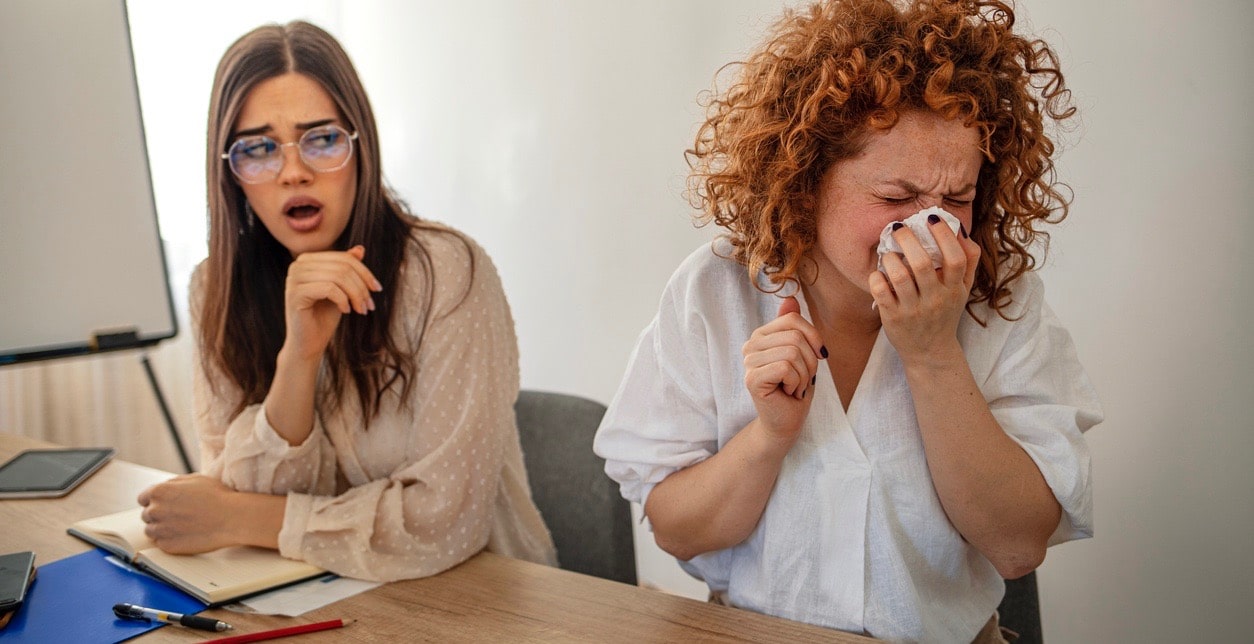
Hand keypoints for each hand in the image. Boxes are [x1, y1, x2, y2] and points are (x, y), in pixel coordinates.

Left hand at [137, 475, 237, 553]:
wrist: (232, 518)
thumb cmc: (217, 497)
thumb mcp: (195, 479)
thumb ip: (173, 483)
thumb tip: (165, 488)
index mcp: (159, 492)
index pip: (143, 498)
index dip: (155, 500)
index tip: (165, 504)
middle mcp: (155, 510)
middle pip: (147, 515)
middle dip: (159, 514)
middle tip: (178, 515)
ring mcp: (160, 530)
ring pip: (151, 530)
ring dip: (161, 528)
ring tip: (181, 526)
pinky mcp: (168, 546)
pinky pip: (161, 543)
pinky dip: (169, 540)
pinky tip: (185, 534)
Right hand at [283, 245, 382, 360]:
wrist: (308, 344)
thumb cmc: (324, 316)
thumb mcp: (342, 290)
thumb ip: (347, 269)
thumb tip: (360, 248)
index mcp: (308, 260)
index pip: (344, 258)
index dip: (365, 273)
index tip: (377, 289)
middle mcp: (298, 265)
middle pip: (343, 267)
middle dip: (362, 286)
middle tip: (369, 305)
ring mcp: (293, 278)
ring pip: (338, 277)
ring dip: (356, 295)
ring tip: (361, 310)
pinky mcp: (294, 294)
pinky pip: (329, 288)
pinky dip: (343, 300)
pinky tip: (346, 311)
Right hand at [741, 297, 824, 445]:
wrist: (787, 420)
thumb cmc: (795, 386)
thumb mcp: (802, 352)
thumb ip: (794, 326)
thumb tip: (790, 298)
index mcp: (762, 335)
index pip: (793, 320)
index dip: (813, 338)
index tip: (815, 358)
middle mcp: (751, 345)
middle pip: (796, 337)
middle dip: (810, 362)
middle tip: (802, 379)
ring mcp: (748, 362)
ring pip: (793, 352)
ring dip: (804, 375)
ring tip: (794, 387)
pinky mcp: (752, 379)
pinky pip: (786, 367)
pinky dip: (796, 383)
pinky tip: (788, 393)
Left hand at [869, 216, 980, 363]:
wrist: (930, 352)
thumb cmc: (945, 313)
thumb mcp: (963, 290)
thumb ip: (968, 260)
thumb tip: (961, 230)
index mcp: (954, 289)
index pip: (956, 259)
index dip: (945, 235)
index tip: (932, 218)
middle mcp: (935, 299)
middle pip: (922, 264)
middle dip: (908, 239)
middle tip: (899, 227)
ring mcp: (912, 310)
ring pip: (899, 276)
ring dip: (890, 258)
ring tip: (889, 252)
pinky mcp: (892, 318)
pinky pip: (880, 291)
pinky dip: (876, 277)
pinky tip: (879, 273)